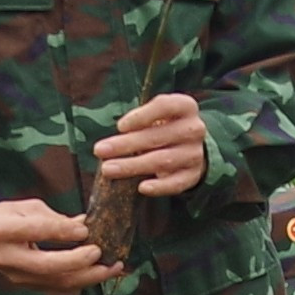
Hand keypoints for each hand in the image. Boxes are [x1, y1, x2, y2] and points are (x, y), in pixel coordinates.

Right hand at [0, 197, 114, 292]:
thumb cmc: (4, 218)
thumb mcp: (24, 208)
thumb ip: (54, 217)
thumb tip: (86, 224)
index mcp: (1, 230)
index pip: (35, 231)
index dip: (62, 231)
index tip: (85, 229)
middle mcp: (7, 257)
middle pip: (46, 266)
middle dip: (77, 261)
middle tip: (100, 252)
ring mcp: (16, 276)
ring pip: (56, 282)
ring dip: (88, 277)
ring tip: (113, 267)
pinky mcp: (27, 286)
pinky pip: (58, 287)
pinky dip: (82, 281)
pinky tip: (101, 273)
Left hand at [94, 92, 212, 201]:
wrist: (192, 146)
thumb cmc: (164, 126)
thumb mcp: (156, 114)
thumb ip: (139, 120)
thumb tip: (112, 140)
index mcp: (185, 106)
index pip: (164, 106)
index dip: (141, 116)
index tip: (119, 126)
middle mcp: (193, 129)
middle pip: (157, 137)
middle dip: (125, 144)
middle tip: (99, 150)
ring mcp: (195, 153)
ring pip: (162, 160)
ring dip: (132, 166)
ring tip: (108, 169)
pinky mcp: (193, 175)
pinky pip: (176, 183)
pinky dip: (159, 187)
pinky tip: (142, 188)